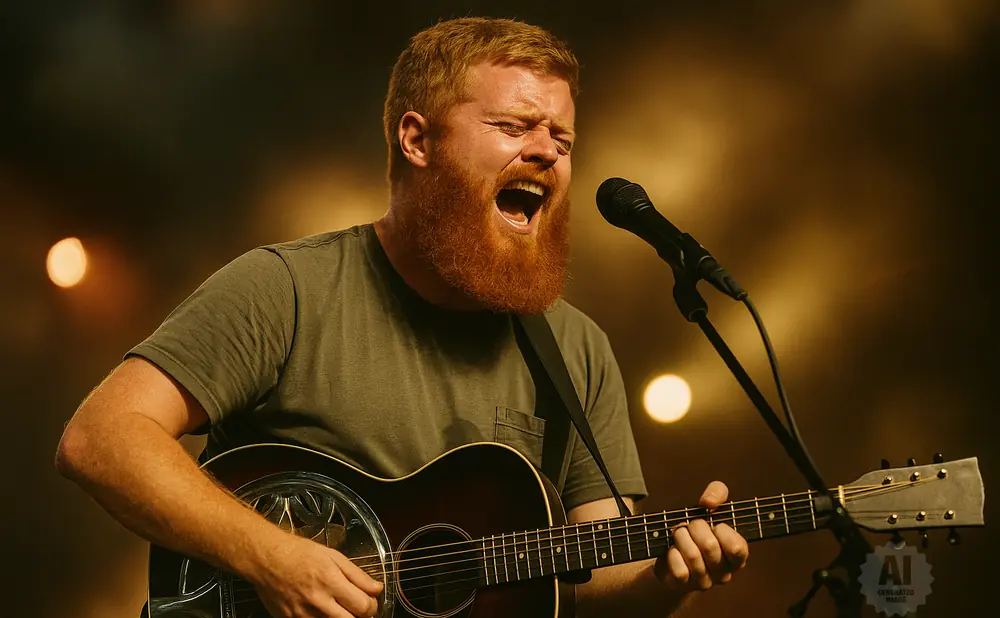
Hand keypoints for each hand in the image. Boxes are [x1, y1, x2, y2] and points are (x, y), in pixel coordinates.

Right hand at [249, 531, 383, 616]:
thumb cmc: (299, 554)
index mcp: (331, 581)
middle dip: (360, 616)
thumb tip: (377, 588)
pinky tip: (321, 610)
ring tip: (338, 606)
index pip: (364, 606)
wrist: (267, 559)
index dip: (372, 606)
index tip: (370, 601)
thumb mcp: (333, 556)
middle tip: (357, 607)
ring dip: (341, 617)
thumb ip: (357, 575)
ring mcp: (304, 615)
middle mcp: (318, 602)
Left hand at [653, 481, 748, 591]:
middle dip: (695, 527)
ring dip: (680, 536)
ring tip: (680, 535)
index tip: (715, 525)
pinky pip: (679, 569)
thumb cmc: (698, 528)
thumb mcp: (711, 506)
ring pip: (692, 555)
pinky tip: (673, 550)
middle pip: (710, 546)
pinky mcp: (684, 585)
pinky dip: (672, 553)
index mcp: (737, 556)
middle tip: (691, 525)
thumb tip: (708, 502)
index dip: (722, 531)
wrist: (671, 550)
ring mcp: (705, 582)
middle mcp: (724, 573)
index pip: (737, 547)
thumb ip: (718, 493)